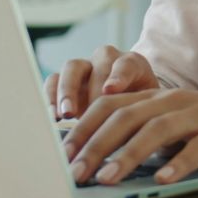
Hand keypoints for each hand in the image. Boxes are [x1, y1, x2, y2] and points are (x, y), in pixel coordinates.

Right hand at [43, 46, 160, 120]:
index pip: (126, 64)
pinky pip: (53, 80)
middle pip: (98, 65)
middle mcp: (107, 59)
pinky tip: (52, 116)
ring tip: (65, 113)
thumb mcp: (147, 110)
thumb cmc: (140, 109)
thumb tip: (133, 137)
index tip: (111, 91)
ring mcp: (84, 67)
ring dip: (67, 91)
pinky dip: (50, 96)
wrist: (127, 106)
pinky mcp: (65, 79)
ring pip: (72, 68)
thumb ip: (140, 116)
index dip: (118, 76)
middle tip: (91, 109)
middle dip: (93, 89)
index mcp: (132, 63)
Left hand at [65, 86, 197, 185]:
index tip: (61, 154)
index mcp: (152, 97)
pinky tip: (162, 179)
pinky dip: (178, 163)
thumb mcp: (167, 121)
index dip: (84, 128)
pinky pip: (197, 148)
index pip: (109, 106)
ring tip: (107, 179)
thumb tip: (91, 157)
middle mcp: (170, 101)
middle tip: (75, 172)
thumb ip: (136, 131)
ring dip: (128, 155)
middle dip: (96, 145)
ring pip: (156, 131)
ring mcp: (196, 115)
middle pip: (126, 118)